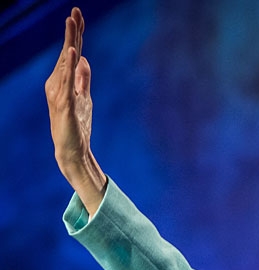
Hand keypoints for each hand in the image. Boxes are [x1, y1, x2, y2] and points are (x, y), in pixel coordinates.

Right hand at [45, 7, 105, 213]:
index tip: (78, 15)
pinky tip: (75, 53)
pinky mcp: (64, 105)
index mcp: (64, 81)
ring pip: (65, 63)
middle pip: (67, 53)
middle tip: (75, 11)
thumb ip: (83, 79)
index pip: (71, 53)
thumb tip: (85, 60)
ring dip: (70, 42)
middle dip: (72, 32)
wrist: (72, 150)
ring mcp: (60, 94)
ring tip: (72, 23)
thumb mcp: (84, 98)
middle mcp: (58, 83)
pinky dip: (71, 68)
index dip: (75, 34)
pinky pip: (68, 82)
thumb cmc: (77, 125)